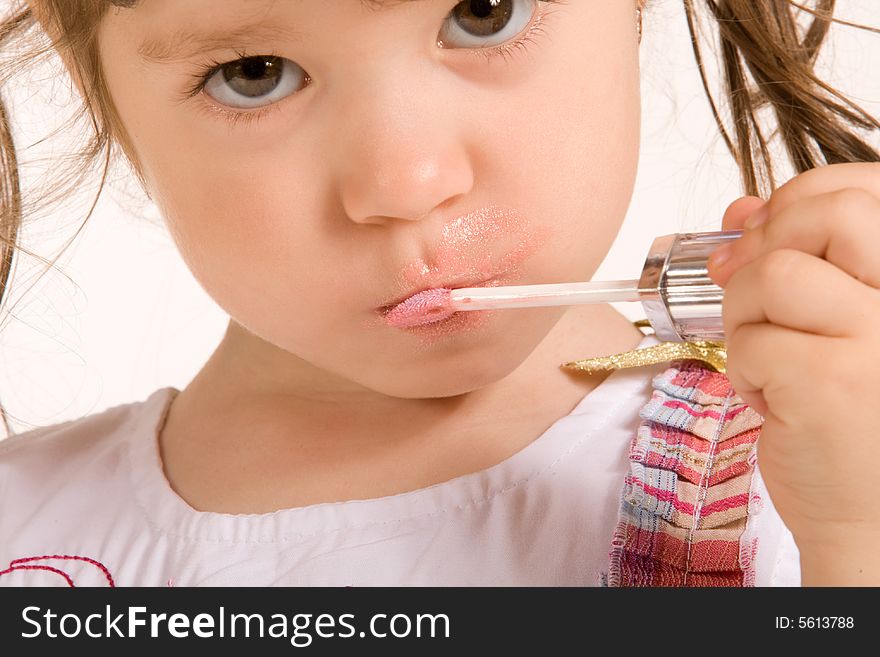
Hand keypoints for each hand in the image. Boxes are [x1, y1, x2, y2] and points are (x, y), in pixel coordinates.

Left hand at [707, 163, 879, 584]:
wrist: (871, 518)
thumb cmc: (858, 419)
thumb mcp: (844, 322)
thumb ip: (804, 256)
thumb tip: (743, 208)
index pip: (864, 191)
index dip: (801, 198)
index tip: (769, 229)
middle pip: (826, 214)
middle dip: (765, 242)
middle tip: (749, 284)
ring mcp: (878, 341)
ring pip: (771, 274)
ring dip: (744, 312)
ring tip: (765, 355)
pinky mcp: (829, 385)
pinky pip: (748, 339)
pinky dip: (742, 367)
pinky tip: (770, 398)